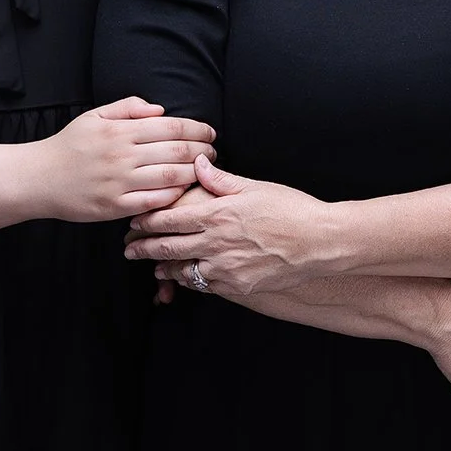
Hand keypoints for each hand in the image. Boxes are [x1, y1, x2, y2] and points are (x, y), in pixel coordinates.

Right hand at [38, 97, 216, 222]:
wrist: (38, 178)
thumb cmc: (69, 145)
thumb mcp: (94, 116)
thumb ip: (128, 108)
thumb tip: (160, 110)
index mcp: (120, 131)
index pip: (170, 127)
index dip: (197, 129)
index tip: (210, 133)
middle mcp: (122, 155)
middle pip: (176, 151)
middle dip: (202, 151)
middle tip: (214, 153)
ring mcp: (119, 182)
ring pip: (170, 177)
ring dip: (194, 174)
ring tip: (205, 171)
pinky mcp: (115, 206)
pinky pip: (153, 202)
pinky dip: (172, 197)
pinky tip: (182, 191)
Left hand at [130, 155, 327, 296]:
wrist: (321, 242)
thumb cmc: (291, 209)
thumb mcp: (255, 187)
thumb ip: (220, 180)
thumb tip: (196, 163)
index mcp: (218, 214)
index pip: (169, 219)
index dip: (147, 221)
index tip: (133, 222)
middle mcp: (216, 243)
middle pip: (168, 248)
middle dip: (144, 248)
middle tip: (128, 248)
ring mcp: (226, 268)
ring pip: (183, 271)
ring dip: (164, 269)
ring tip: (154, 267)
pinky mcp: (238, 287)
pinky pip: (205, 286)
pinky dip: (191, 281)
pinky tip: (186, 278)